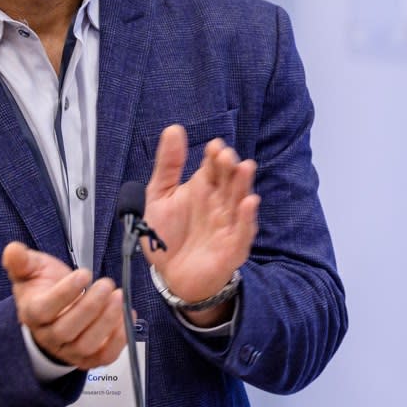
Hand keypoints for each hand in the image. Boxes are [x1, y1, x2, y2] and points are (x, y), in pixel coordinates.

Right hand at [1, 241, 126, 368]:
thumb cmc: (45, 287)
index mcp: (32, 313)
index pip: (44, 310)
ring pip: (86, 344)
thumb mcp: (32, 269)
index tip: (84, 274)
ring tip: (119, 297)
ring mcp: (69, 350)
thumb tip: (12, 250)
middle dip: (90, 306)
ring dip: (107, 321)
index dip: (65, 293)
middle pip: (66, 330)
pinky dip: (119, 339)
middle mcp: (48, 336)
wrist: (56, 309)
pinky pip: (104, 356)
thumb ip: (22, 261)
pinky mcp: (89, 358)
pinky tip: (127, 315)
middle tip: (107, 284)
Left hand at [141, 125, 259, 325]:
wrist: (170, 277)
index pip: (213, 168)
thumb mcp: (158, 196)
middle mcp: (219, 205)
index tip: (214, 147)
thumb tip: (173, 129)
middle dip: (230, 168)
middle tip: (226, 156)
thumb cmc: (166, 237)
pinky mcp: (232, 248)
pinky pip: (242, 232)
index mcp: (203, 189)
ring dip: (242, 186)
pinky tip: (248, 203)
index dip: (215, 157)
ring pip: (239, 202)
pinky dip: (246, 218)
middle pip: (229, 182)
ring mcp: (228, 225)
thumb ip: (168, 165)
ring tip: (244, 168)